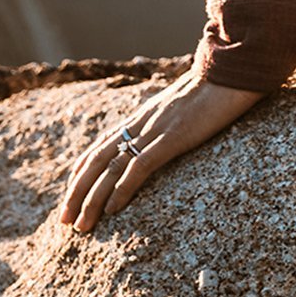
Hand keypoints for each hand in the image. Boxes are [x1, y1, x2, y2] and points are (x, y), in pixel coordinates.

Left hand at [56, 70, 263, 231]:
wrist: (232, 71)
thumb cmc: (217, 87)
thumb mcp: (187, 103)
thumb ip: (172, 116)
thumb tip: (173, 127)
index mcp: (142, 116)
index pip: (101, 145)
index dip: (81, 171)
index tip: (70, 193)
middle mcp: (140, 123)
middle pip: (96, 161)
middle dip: (77, 193)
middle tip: (63, 220)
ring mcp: (155, 130)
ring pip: (110, 168)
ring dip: (92, 199)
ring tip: (81, 225)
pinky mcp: (173, 138)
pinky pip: (139, 167)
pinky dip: (122, 189)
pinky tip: (113, 210)